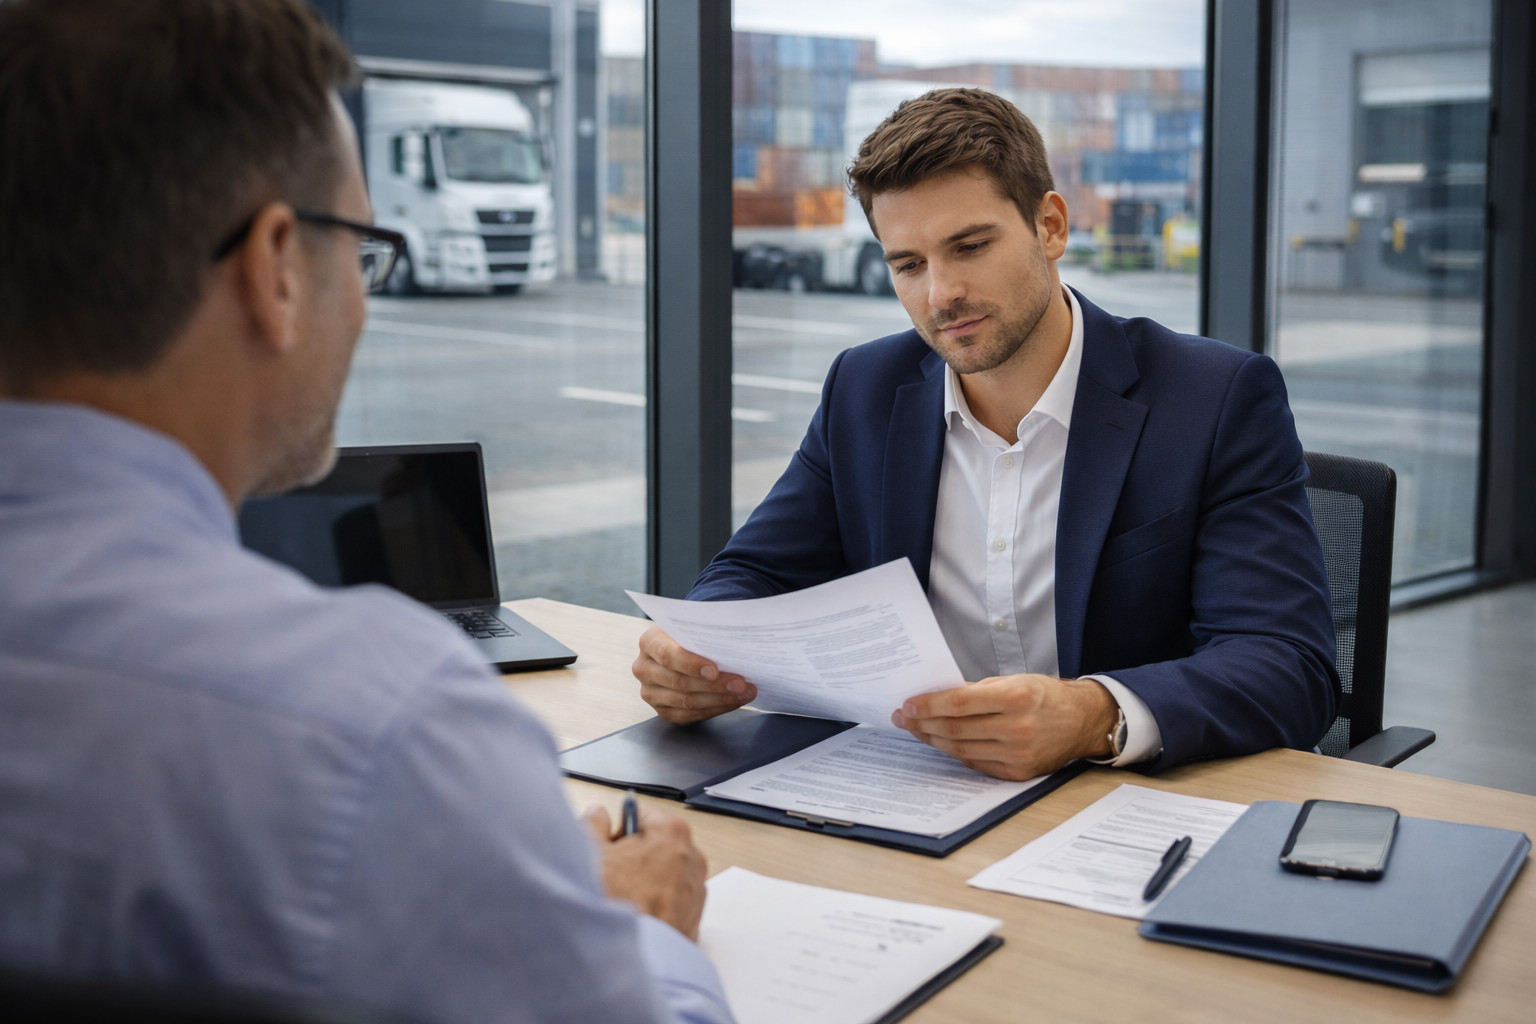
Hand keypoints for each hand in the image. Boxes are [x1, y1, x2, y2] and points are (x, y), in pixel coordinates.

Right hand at [581, 802, 708, 940]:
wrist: (634, 957)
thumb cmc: (616, 904)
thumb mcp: (592, 851)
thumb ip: (594, 823)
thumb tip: (598, 815)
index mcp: (671, 832)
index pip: (640, 813)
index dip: (618, 829)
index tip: (608, 845)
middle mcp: (692, 856)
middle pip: (655, 843)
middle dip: (632, 855)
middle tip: (612, 873)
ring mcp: (697, 888)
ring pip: (663, 872)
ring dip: (644, 880)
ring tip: (622, 898)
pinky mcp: (695, 915)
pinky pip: (671, 899)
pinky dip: (655, 903)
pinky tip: (636, 914)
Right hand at [633, 626, 756, 723]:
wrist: (680, 648)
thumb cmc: (690, 635)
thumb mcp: (692, 626)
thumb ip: (704, 633)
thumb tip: (734, 644)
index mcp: (649, 642)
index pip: (668, 655)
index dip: (692, 664)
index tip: (715, 670)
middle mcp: (644, 668)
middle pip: (679, 682)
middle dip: (715, 685)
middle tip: (741, 684)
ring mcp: (650, 692)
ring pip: (686, 702)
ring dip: (719, 699)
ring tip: (744, 693)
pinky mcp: (662, 710)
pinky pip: (689, 715)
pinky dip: (714, 709)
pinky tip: (733, 702)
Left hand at [891, 674, 1117, 779]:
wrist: (1082, 721)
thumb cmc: (1044, 696)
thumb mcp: (1012, 681)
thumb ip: (974, 690)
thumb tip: (934, 695)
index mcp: (1016, 698)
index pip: (959, 704)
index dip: (928, 705)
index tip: (908, 705)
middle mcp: (1018, 728)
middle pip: (955, 729)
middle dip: (923, 723)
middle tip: (904, 718)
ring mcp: (1018, 754)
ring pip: (961, 750)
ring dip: (933, 739)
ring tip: (917, 729)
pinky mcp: (1018, 773)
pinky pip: (976, 764)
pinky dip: (955, 753)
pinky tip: (942, 742)